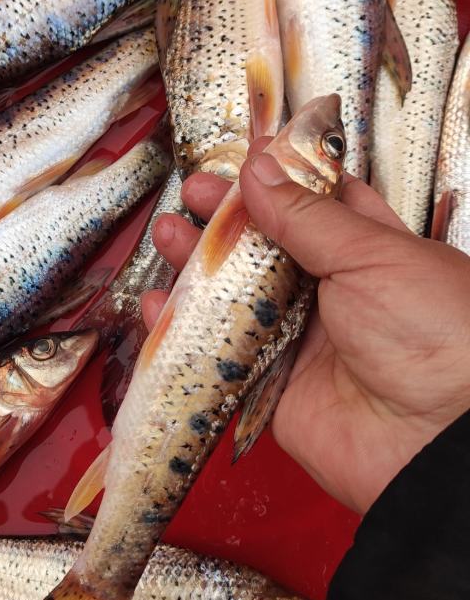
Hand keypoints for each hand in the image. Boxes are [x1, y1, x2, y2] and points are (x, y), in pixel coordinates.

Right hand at [145, 141, 469, 514]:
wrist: (439, 443)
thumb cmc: (432, 333)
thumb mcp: (372, 256)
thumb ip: (305, 217)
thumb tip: (257, 171)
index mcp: (373, 254)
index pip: (320, 205)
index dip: (281, 180)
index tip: (242, 157)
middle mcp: (335, 296)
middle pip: (269, 250)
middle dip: (229, 219)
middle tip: (194, 193)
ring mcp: (302, 343)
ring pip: (238, 300)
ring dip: (199, 268)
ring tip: (167, 235)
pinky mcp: (273, 391)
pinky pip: (220, 358)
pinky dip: (184, 333)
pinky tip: (160, 305)